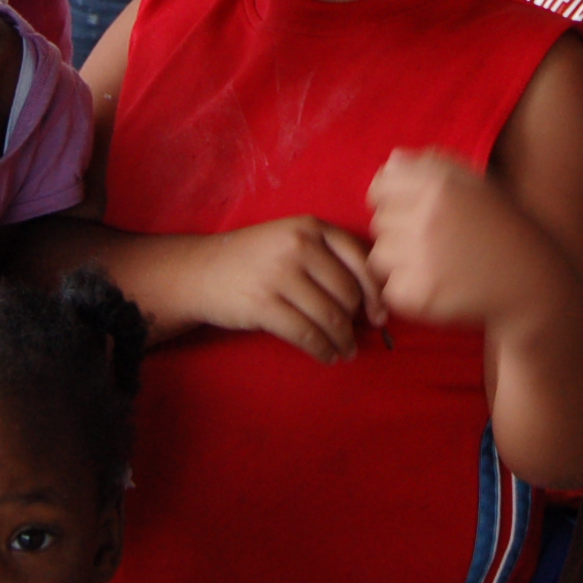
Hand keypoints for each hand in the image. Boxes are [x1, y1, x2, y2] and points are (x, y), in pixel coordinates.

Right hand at [192, 214, 385, 361]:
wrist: (202, 270)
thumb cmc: (256, 258)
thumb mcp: (292, 240)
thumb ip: (328, 257)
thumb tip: (372, 299)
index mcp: (312, 227)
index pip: (360, 261)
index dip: (375, 293)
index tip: (380, 316)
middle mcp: (299, 245)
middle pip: (347, 293)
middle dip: (356, 322)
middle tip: (355, 338)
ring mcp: (280, 274)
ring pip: (330, 317)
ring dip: (342, 341)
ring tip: (344, 351)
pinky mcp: (264, 304)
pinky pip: (307, 334)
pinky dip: (322, 350)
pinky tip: (326, 355)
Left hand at [366, 148, 552, 328]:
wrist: (532, 281)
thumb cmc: (503, 227)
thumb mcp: (477, 184)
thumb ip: (432, 165)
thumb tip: (389, 163)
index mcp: (440, 187)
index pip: (380, 187)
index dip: (390, 198)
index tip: (406, 209)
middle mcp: (428, 219)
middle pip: (379, 222)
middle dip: (398, 229)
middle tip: (433, 240)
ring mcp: (422, 260)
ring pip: (380, 255)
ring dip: (399, 260)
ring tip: (434, 262)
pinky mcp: (420, 296)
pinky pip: (390, 288)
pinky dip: (407, 289)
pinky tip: (436, 283)